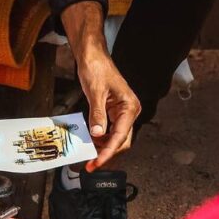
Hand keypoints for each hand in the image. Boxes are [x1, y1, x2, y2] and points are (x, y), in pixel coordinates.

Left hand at [79, 51, 140, 170]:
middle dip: (107, 153)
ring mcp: (122, 112)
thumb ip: (97, 114)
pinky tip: (91, 141)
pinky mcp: (113, 111)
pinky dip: (100, 138)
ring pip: (115, 137)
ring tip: (88, 154)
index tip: (97, 162)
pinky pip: (109, 130)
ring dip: (103, 147)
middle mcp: (129, 111)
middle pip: (121, 141)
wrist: (92, 55)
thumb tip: (97, 134)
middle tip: (90, 163)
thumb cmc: (96, 68)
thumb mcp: (95, 92)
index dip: (108, 152)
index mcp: (129, 107)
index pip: (120, 136)